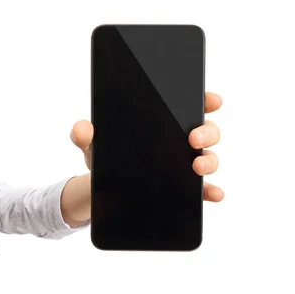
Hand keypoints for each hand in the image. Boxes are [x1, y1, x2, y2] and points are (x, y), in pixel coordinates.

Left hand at [69, 91, 224, 202]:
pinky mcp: (185, 188)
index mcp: (164, 121)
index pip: (190, 105)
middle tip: (193, 137)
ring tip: (198, 167)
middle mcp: (180, 141)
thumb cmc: (105, 156)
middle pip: (206, 130)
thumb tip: (81, 128)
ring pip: (209, 157)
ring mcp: (185, 165)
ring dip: (209, 161)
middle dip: (206, 132)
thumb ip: (84, 134)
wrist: (103, 189)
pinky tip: (213, 194)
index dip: (205, 99)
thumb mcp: (92, 144)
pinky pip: (204, 189)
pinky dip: (211, 191)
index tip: (210, 99)